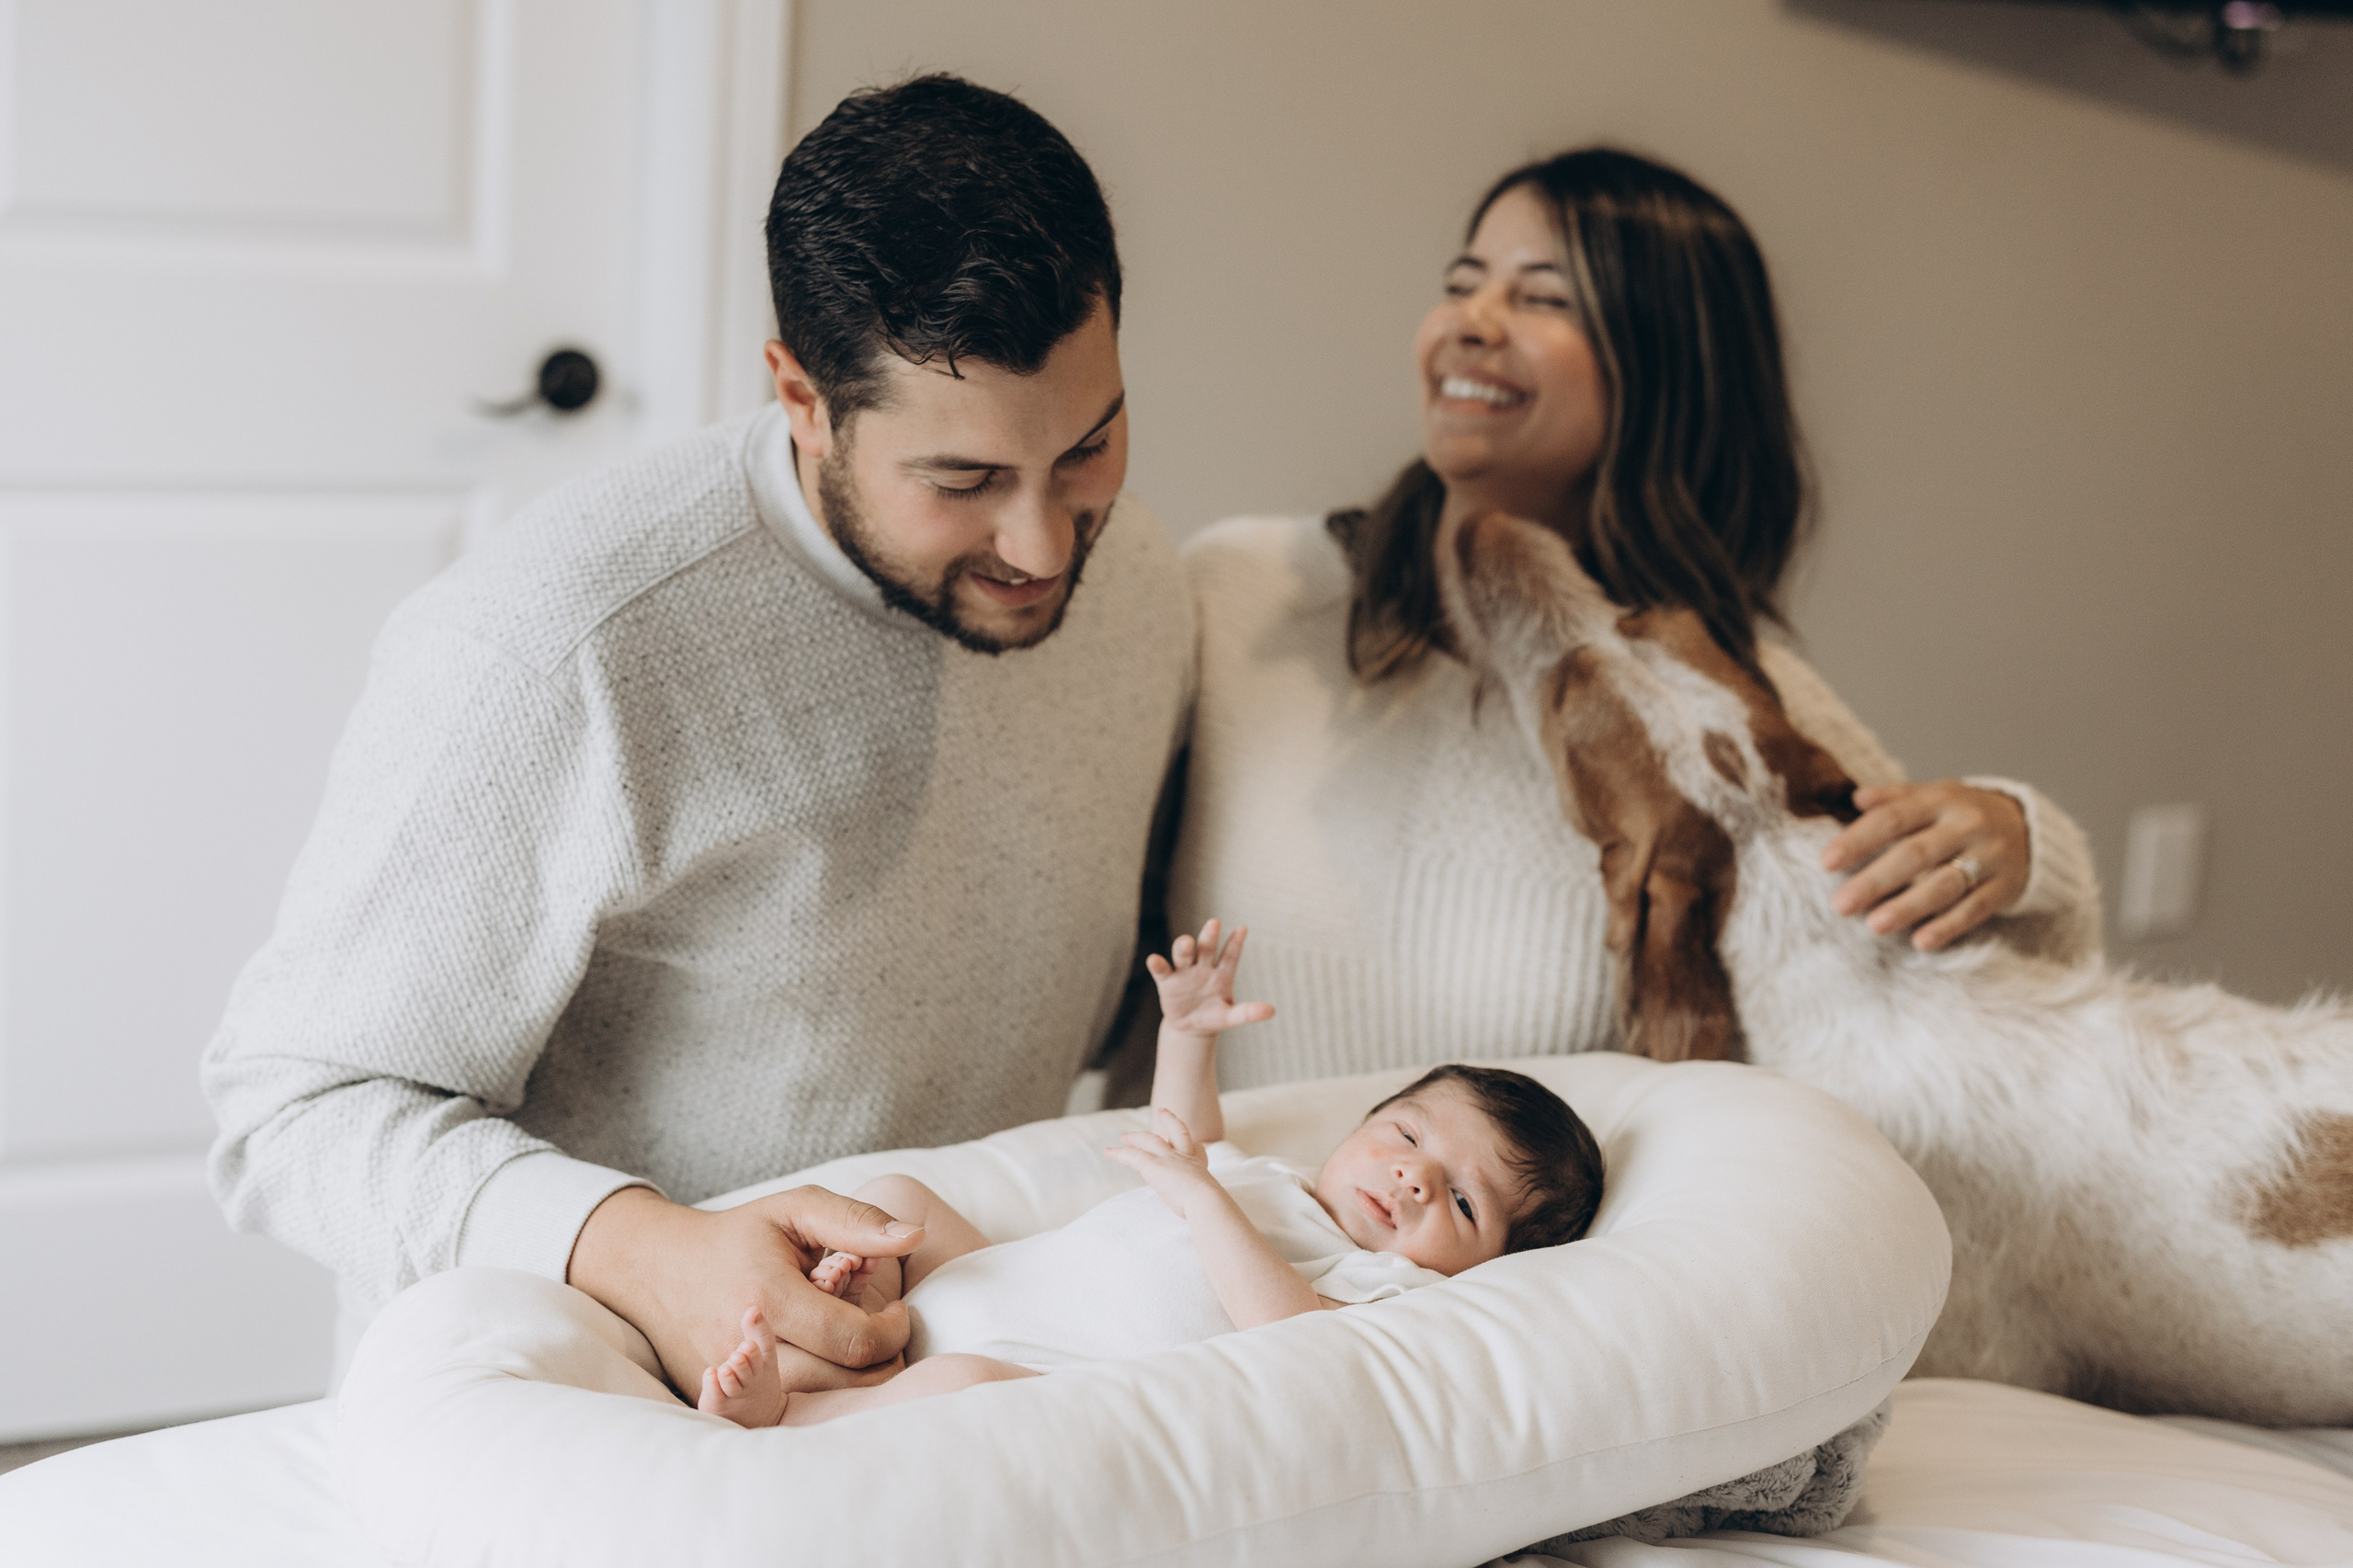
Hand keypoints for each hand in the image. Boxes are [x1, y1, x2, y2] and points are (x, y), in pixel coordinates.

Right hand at [567, 1184, 923, 1401]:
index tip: (897, 1310)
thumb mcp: (796, 1209)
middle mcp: (744, 1345)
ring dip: (850, 1382)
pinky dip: (815, 1398)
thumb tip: (913, 1237)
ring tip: (852, 1345)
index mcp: (768, 1295)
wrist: (659, 1267)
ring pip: (816, 1408)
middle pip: (840, 1384)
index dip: (893, 1330)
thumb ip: (855, 1221)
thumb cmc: (741, 1236)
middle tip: (880, 1330)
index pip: (853, 1340)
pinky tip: (822, 1367)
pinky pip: (783, 1416)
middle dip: (879, 1361)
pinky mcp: (719, 1402)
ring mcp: (728, 1380)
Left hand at [1103, 1107, 1218, 1215]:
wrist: (1205, 1200)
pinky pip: (1132, 1156)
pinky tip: (1107, 1152)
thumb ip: (1205, 1204)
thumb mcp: (1211, 1203)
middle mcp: (1185, 1158)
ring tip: (1124, 1136)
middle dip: (1171, 1121)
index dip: (1196, 1147)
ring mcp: (1168, 1158)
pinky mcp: (1153, 1165)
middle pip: (1178, 1132)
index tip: (1197, 1145)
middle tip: (1163, 1112)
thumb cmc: (1210, 1206)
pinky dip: (1119, 1153)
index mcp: (1199, 1168)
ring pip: (1150, 1140)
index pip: (1197, 1151)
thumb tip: (1206, 1216)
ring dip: (1137, 1137)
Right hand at [1148, 918, 1274, 1038]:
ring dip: (1184, 947)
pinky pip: (1162, 970)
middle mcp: (1203, 967)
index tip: (1243, 929)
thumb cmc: (1214, 1016)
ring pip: (1184, 954)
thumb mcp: (1231, 1016)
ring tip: (1187, 942)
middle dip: (1209, 936)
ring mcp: (1184, 972)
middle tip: (1214, 923)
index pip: (1230, 955)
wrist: (1191, 1028)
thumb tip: (1272, 1010)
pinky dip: (1158, 964)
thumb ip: (1248, 1012)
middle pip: (1206, 948)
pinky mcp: (1167, 982)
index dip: (1236, 943)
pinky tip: (1154, 959)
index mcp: (1222, 973)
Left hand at [1822, 781, 2027, 950]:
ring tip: (1874, 925)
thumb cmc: (1960, 814)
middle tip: (1840, 904)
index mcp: (1941, 799)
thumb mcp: (1932, 796)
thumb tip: (1857, 798)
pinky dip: (1948, 926)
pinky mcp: (2004, 887)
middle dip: (1875, 880)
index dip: (1858, 840)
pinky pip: (1974, 909)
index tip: (1825, 862)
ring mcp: (1989, 857)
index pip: (1893, 819)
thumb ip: (1895, 799)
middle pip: (1915, 854)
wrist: (2029, 828)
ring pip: (1944, 884)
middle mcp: (1966, 826)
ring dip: (1908, 906)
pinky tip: (1920, 941)